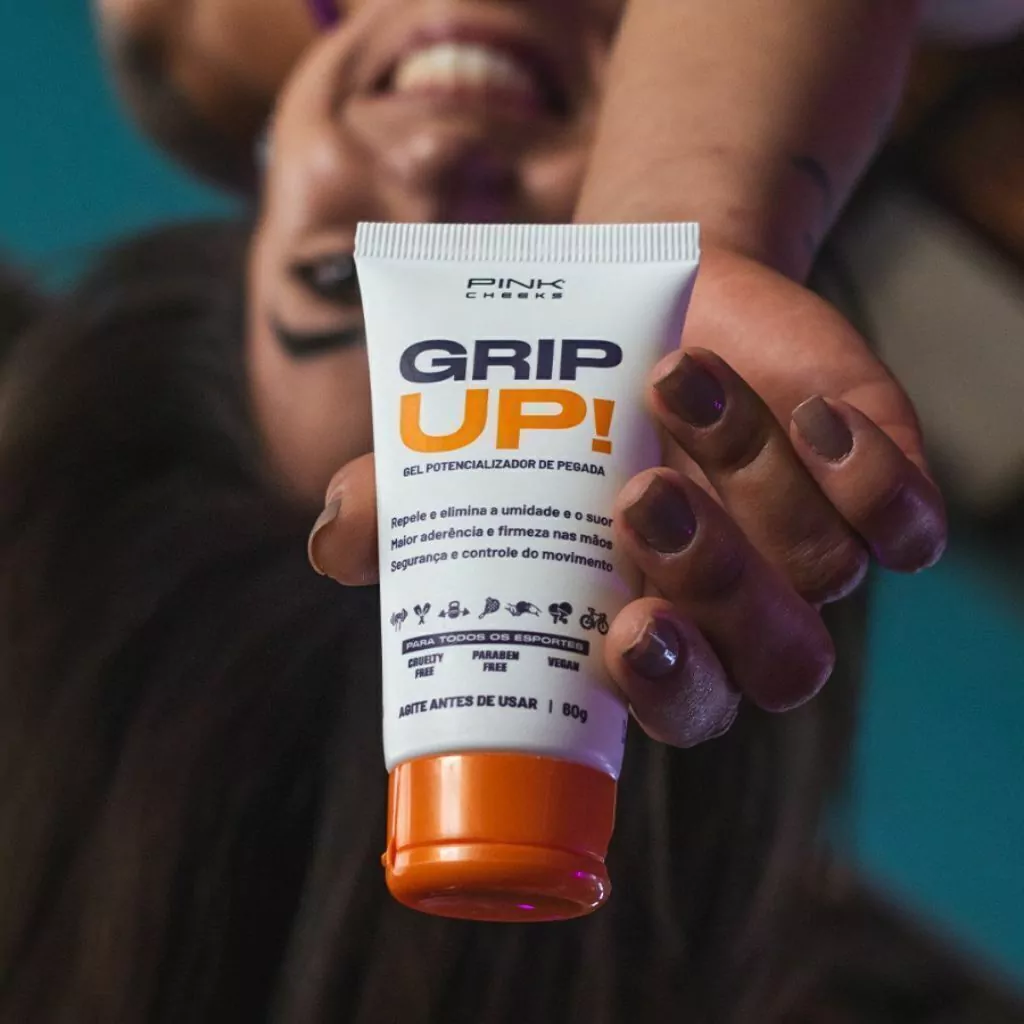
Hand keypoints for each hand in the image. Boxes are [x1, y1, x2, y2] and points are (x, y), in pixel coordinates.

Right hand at [308, 247, 945, 746]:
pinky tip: (814, 418)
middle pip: (773, 663)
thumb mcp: (468, 452)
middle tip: (638, 495)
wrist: (649, 303)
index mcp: (657, 626)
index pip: (683, 706)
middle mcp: (745, 608)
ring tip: (676, 380)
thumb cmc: (555, 403)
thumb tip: (331, 544)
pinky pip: (905, 526)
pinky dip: (869, 483)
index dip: (667, 689)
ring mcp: (816, 550)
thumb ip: (404, 507)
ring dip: (752, 478)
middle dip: (715, 585)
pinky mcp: (876, 485)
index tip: (622, 631)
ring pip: (825, 573)